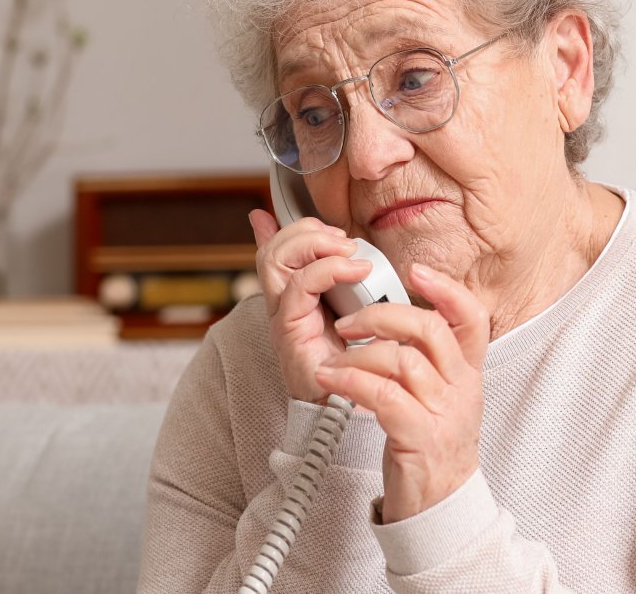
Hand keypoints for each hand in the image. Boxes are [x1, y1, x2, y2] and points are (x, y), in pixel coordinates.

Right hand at [249, 209, 372, 402]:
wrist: (354, 408)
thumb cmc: (360, 362)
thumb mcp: (363, 311)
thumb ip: (356, 285)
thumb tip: (356, 249)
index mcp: (297, 296)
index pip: (277, 248)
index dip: (294, 227)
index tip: (332, 228)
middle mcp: (283, 304)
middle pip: (272, 249)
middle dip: (306, 231)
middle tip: (343, 240)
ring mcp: (283, 317)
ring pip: (276, 261)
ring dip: (316, 245)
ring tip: (351, 253)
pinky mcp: (291, 332)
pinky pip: (298, 287)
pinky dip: (328, 270)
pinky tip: (357, 272)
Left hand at [314, 263, 490, 523]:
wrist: (439, 508)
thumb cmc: (427, 446)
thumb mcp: (438, 396)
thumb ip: (425, 359)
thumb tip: (393, 318)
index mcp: (467, 373)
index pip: (472, 317)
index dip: (446, 288)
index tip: (415, 269)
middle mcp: (462, 389)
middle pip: (430, 330)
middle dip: (383, 315)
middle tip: (349, 321)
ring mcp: (444, 414)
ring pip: (403, 361)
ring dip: (359, 352)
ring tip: (333, 357)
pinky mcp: (420, 439)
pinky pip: (384, 397)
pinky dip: (351, 382)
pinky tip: (330, 379)